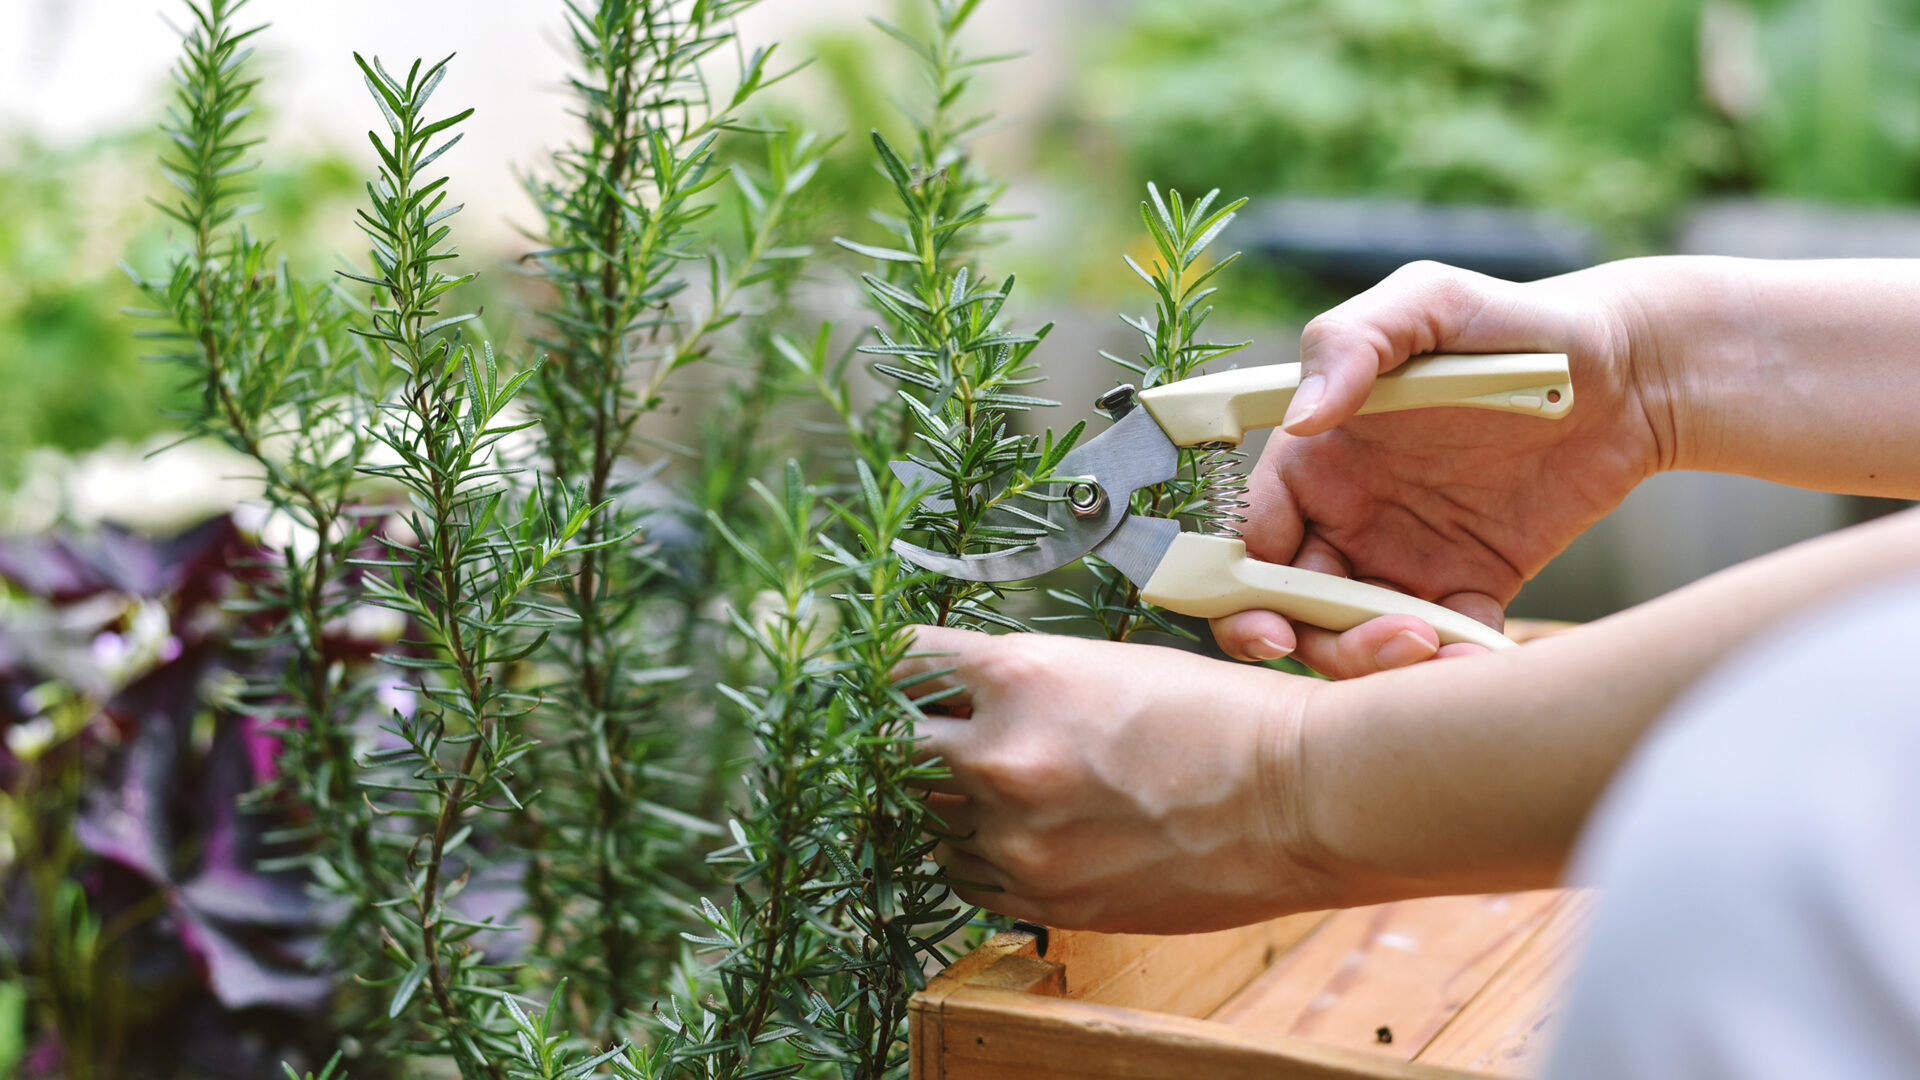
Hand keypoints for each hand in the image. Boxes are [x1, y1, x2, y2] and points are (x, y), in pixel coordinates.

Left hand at [898, 624, 1337, 932]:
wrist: (1300, 797)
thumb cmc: (1221, 715)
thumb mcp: (1108, 664)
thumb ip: (1023, 683)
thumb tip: (964, 696)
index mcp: (1020, 675)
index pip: (900, 663)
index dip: (895, 669)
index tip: (903, 676)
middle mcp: (1002, 756)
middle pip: (897, 748)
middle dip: (918, 737)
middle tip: (948, 734)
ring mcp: (1017, 837)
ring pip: (930, 818)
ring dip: (952, 801)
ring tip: (1008, 785)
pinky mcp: (1042, 898)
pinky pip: (965, 877)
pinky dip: (980, 855)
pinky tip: (1024, 833)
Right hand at [1211, 259, 1672, 676]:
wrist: (1630, 368)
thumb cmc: (1515, 321)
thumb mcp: (1428, 302)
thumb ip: (1349, 344)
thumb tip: (1301, 419)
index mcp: (1316, 460)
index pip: (1252, 539)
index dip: (1243, 589)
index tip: (1273, 622)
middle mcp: (1348, 516)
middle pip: (1295, 606)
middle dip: (1317, 641)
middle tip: (1379, 642)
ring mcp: (1406, 558)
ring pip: (1360, 637)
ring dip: (1382, 661)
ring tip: (1438, 647)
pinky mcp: (1471, 586)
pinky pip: (1445, 645)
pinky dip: (1453, 668)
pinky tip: (1481, 659)